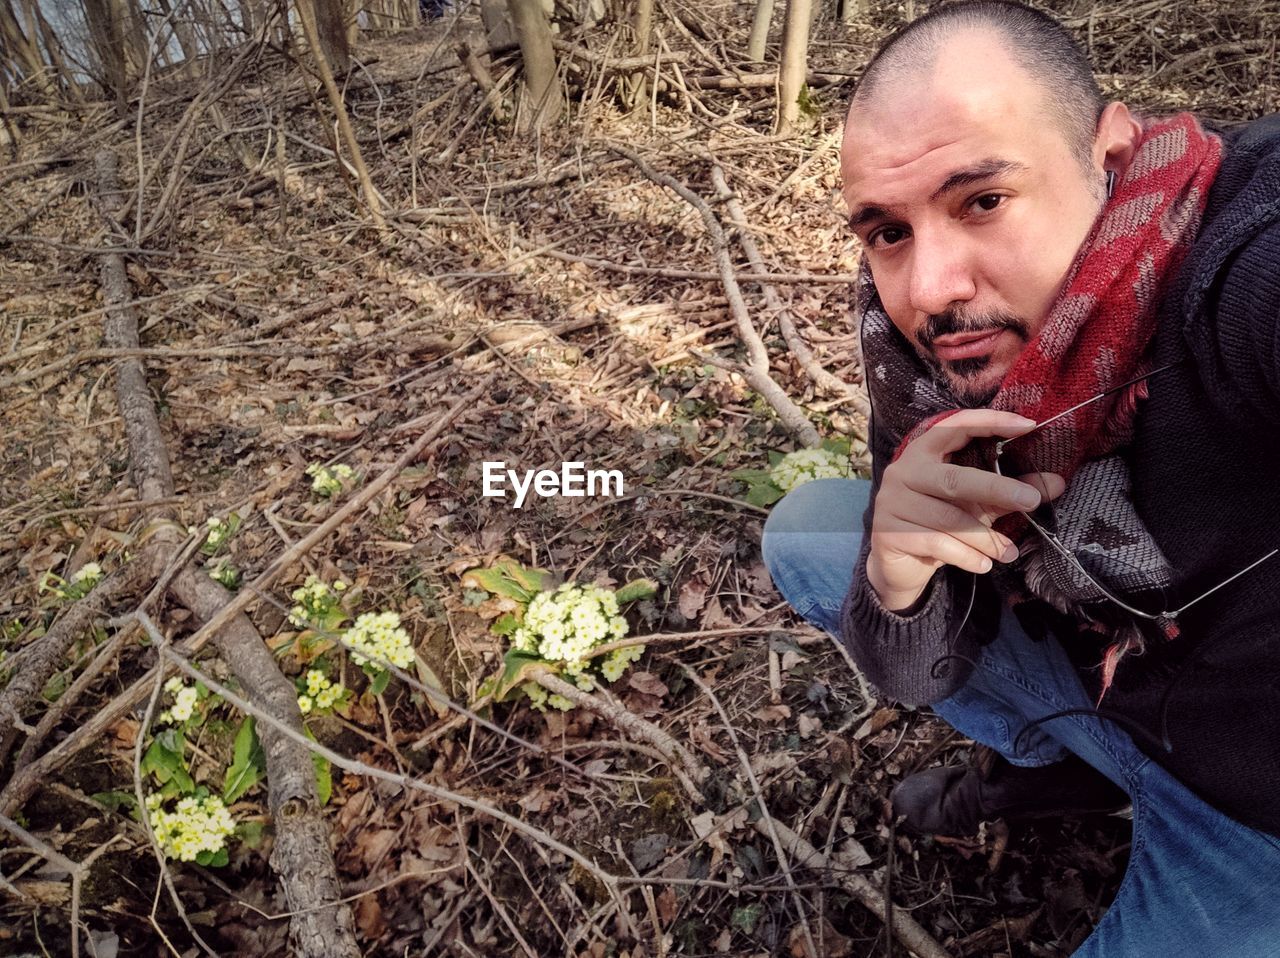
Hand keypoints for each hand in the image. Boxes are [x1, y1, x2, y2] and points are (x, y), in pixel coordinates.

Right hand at [865, 410, 1065, 611]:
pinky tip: (984, 565)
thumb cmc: (941, 524)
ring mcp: (891, 502)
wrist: (901, 565)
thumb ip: (1010, 491)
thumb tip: (1058, 483)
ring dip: (985, 538)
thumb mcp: (979, 505)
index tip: (1027, 426)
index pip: (956, 426)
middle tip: (1031, 501)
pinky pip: (935, 543)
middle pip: (954, 478)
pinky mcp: (887, 532)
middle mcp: (903, 471)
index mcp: (924, 451)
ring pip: (947, 518)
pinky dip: (966, 556)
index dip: (990, 422)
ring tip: (1009, 553)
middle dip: (996, 489)